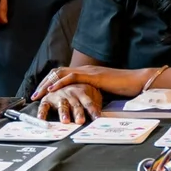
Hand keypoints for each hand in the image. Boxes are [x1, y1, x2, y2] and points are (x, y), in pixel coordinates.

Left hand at [34, 64, 153, 98]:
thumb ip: (93, 92)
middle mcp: (86, 69)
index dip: (50, 82)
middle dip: (43, 83)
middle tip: (34, 95)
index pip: (63, 74)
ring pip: (61, 73)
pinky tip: (52, 90)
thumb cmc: (124, 87)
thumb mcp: (104, 90)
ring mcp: (89, 71)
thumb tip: (85, 100)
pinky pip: (72, 77)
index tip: (41, 93)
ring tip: (38, 94)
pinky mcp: (93, 76)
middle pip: (58, 72)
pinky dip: (60, 83)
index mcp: (87, 72)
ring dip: (47, 84)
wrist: (137, 81)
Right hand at [34, 83, 102, 124]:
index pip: (89, 102)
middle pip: (75, 104)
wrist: (63, 79)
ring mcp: (59, 96)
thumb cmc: (80, 91)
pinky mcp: (48, 99)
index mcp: (82, 92)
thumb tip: (103, 115)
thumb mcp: (91, 94)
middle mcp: (70, 94)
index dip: (93, 110)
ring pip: (62, 105)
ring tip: (65, 121)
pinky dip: (42, 112)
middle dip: (78, 113)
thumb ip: (96, 104)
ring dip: (63, 113)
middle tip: (80, 122)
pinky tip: (41, 119)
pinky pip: (44, 106)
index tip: (97, 119)